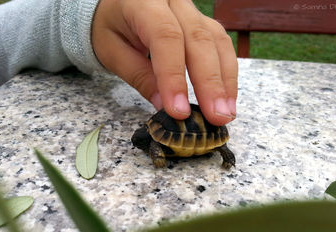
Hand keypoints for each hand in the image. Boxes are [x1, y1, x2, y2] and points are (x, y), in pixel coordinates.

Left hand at [92, 0, 237, 125]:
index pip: (165, 37)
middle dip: (209, 82)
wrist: (117, 6)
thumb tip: (165, 107)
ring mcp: (191, 9)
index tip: (179, 111)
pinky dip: (225, 71)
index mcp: (143, 2)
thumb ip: (139, 76)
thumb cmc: (110, 27)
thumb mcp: (112, 52)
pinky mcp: (202, 21)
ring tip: (226, 112)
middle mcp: (173, 1)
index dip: (174, 76)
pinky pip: (220, 44)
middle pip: (198, 39)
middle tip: (216, 117)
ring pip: (216, 41)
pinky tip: (226, 95)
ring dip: (223, 80)